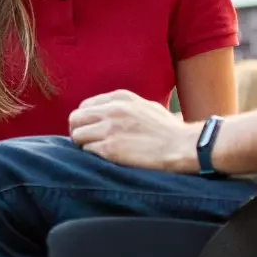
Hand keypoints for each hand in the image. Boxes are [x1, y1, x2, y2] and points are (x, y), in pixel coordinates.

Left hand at [68, 90, 201, 172]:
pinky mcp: (109, 148)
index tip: (92, 131)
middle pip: (75, 119)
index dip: (86, 121)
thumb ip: (124, 107)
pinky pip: (87, 151)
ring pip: (77, 135)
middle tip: (87, 143)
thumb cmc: (167, 130)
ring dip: (83, 145)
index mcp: (120, 98)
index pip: (85, 106)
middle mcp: (111, 110)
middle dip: (78, 131)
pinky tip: (105, 159)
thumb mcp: (145, 106)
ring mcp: (109, 129)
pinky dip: (92, 156)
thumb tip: (106, 113)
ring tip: (96, 152)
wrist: (182, 145)